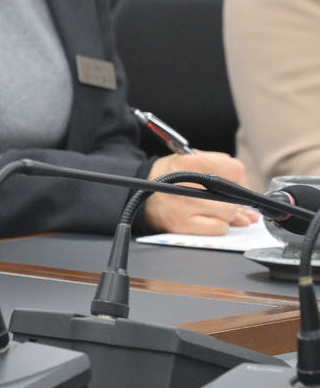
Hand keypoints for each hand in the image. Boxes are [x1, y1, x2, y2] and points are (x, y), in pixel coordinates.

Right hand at [143, 152, 257, 234]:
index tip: (229, 182)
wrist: (139, 193)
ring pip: (230, 214)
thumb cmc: (171, 177)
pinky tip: (204, 218)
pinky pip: (219, 228)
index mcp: (189, 161)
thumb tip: (248, 194)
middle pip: (235, 196)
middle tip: (217, 197)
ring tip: (208, 207)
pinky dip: (217, 225)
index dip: (237, 178)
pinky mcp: (183, 225)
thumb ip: (221, 168)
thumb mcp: (190, 159)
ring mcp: (184, 206)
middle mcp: (187, 183)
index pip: (236, 170)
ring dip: (225, 213)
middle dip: (232, 198)